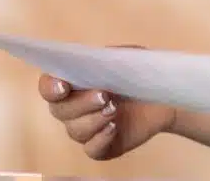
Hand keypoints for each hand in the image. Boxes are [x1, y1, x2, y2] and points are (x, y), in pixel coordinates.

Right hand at [38, 68, 175, 159]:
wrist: (161, 97)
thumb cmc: (137, 74)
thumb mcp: (123, 59)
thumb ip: (104, 59)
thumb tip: (90, 62)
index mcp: (71, 83)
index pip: (48, 87)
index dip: (50, 88)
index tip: (63, 86)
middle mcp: (72, 109)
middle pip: (60, 111)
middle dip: (80, 103)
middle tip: (104, 94)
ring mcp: (86, 129)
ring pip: (76, 131)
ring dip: (93, 120)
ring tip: (114, 109)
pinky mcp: (101, 147)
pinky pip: (92, 149)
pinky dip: (101, 139)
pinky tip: (113, 128)